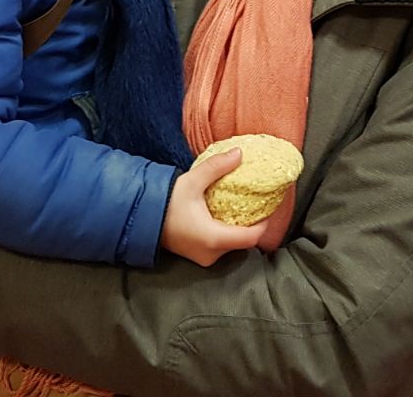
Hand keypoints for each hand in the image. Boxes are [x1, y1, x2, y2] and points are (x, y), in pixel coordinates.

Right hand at [160, 148, 269, 266]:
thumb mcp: (193, 181)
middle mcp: (212, 254)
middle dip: (254, 223)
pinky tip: (227, 215)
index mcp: (214, 239)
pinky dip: (228, 232)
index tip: (271, 205)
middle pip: (244, 242)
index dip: (265, 223)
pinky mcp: (199, 255)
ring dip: (240, 228)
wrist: (141, 219)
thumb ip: (217, 167)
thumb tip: (239, 154)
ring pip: (233, 245)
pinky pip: (222, 246)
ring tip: (245, 206)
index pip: (252, 237)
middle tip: (260, 202)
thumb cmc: (166, 203)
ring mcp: (205, 258)